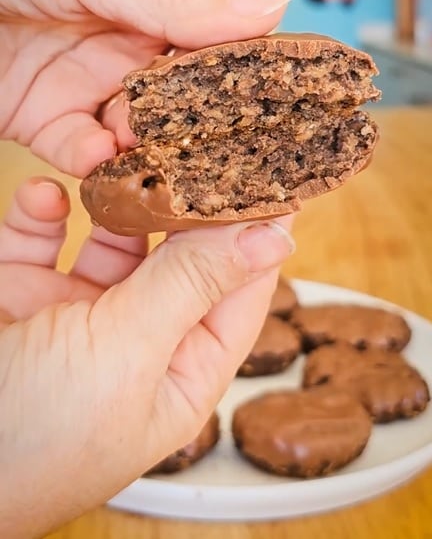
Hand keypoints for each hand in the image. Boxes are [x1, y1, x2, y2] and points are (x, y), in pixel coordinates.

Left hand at [0, 0, 288, 176]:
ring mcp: (93, 87)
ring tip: (176, 178)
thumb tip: (273, 10)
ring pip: (143, 136)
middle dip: (210, 132)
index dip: (253, 76)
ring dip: (157, 158)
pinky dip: (100, 169)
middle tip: (238, 166)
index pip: (221, 40)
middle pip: (189, 100)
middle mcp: (132, 45)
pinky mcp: (49, 123)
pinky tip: (109, 168)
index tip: (285, 111)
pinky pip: (85, 156)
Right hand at [0, 178, 294, 537]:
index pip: (238, 291)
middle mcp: (134, 340)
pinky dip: (42, 212)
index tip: (273, 174)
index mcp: (178, 371)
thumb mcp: (128, 355)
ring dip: (114, 198)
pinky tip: (44, 194)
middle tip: (198, 141)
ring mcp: (76, 314)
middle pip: (177, 256)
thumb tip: (273, 238)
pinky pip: (41, 239)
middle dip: (185, 202)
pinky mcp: (22, 294)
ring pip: (111, 238)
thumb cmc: (36, 436)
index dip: (257, 233)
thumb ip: (191, 286)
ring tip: (120, 154)